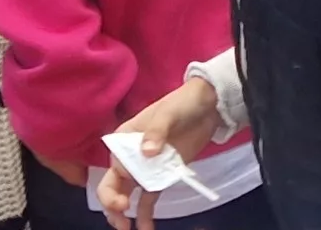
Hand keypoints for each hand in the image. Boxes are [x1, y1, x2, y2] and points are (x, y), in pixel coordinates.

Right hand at [97, 75, 225, 226]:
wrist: (209, 107)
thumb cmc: (182, 104)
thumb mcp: (168, 113)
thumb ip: (156, 131)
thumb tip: (147, 152)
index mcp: (125, 138)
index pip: (116, 163)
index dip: (120, 177)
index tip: (131, 181)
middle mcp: (130, 156)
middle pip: (113, 183)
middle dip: (112, 201)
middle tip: (121, 213)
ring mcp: (146, 168)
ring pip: (126, 195)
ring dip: (122, 213)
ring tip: (125, 229)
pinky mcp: (162, 177)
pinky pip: (148, 199)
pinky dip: (145, 215)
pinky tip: (146, 229)